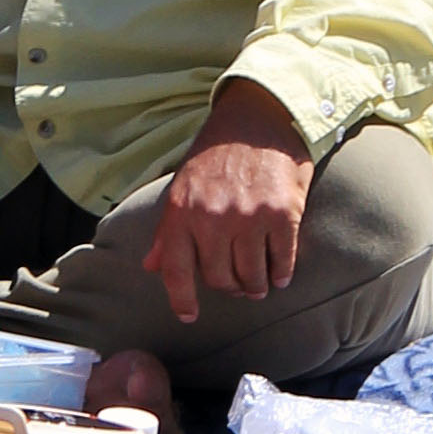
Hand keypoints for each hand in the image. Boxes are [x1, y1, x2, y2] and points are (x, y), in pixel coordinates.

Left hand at [144, 84, 310, 324]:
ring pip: (252, 277)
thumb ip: (167, 231)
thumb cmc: (217, 155)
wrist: (259, 118)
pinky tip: (280, 274)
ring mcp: (248, 218)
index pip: (176, 270)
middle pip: (219, 279)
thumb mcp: (182, 187)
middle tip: (238, 286)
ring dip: (257, 286)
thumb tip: (150, 267)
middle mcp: (212, 219)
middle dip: (230, 288)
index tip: (189, 315)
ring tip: (260, 283)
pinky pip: (282, 261)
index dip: (181, 299)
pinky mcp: (282, 214)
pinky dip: (281, 273)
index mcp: (182, 213)